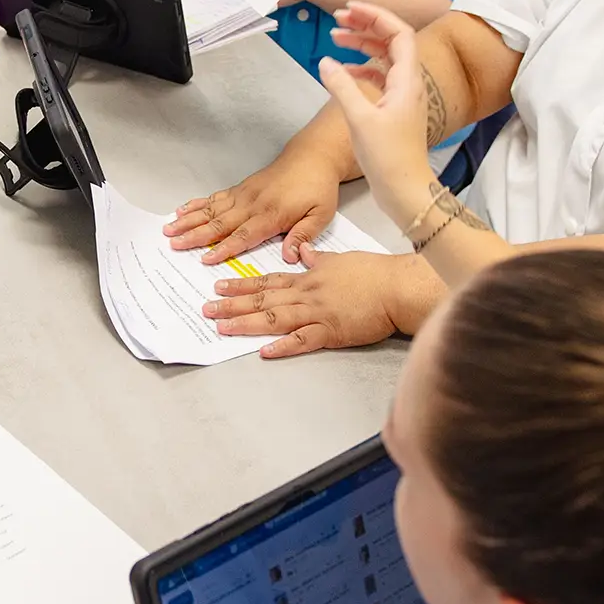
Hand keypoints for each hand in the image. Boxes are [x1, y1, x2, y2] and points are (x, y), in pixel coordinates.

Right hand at [165, 150, 341, 264]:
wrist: (313, 156)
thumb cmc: (318, 188)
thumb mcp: (321, 215)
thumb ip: (304, 236)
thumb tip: (289, 257)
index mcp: (272, 214)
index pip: (244, 235)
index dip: (224, 248)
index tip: (205, 258)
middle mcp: (253, 204)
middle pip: (219, 223)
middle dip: (195, 235)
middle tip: (173, 244)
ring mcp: (244, 194)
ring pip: (212, 209)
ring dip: (189, 220)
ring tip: (169, 229)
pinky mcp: (240, 188)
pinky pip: (215, 197)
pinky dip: (197, 204)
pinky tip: (182, 210)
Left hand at [203, 248, 434, 356]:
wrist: (397, 287)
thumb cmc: (374, 273)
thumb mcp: (340, 259)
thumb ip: (319, 259)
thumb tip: (305, 252)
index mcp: (308, 278)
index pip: (268, 280)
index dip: (241, 284)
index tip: (218, 286)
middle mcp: (306, 294)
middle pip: (263, 299)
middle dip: (232, 304)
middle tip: (206, 309)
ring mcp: (317, 313)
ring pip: (275, 318)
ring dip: (246, 322)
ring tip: (222, 327)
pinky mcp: (332, 332)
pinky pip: (303, 340)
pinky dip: (283, 346)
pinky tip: (264, 351)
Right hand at [318, 3, 438, 229]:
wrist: (405, 189)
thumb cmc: (388, 157)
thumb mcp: (360, 119)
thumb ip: (341, 87)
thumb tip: (325, 61)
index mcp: (406, 79)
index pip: (398, 33)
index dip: (376, 15)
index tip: (350, 9)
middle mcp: (408, 82)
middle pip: (392, 40)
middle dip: (366, 25)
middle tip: (338, 19)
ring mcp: (402, 95)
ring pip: (384, 58)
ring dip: (362, 44)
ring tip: (335, 37)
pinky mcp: (393, 109)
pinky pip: (379, 77)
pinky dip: (361, 68)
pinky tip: (343, 70)